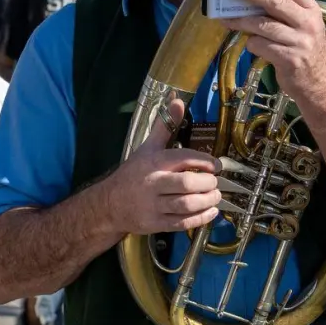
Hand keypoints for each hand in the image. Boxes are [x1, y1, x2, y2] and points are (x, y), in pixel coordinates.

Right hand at [105, 99, 222, 234]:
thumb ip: (164, 126)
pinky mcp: (155, 223)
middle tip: (215, 183)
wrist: (109, 204)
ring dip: (207, 201)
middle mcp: (152, 183)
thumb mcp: (147, 148)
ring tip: (215, 196)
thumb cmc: (133, 173)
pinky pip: (182, 222)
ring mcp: (153, 205)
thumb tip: (177, 101)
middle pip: (187, 183)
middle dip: (207, 183)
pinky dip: (201, 218)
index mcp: (153, 162)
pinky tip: (210, 212)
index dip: (205, 161)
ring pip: (186, 204)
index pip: (183, 158)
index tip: (216, 165)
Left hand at [218, 0, 325, 100]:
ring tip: (226, 18)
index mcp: (312, 10)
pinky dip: (252, 43)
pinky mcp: (290, 59)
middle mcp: (308, 23)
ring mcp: (300, 41)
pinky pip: (261, 45)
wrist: (318, 84)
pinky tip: (250, 44)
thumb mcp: (303, 25)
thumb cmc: (303, 48)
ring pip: (263, 25)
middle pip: (275, 2)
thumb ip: (285, 9)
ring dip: (241, 20)